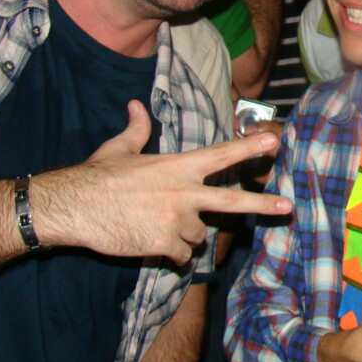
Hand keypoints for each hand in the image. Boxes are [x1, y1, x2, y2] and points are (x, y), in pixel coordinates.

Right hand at [35, 100, 292, 262]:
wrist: (74, 207)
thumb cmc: (97, 176)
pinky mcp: (164, 245)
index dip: (248, 149)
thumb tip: (135, 105)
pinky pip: (180, 255)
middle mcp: (183, 193)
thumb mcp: (120, 148)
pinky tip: (149, 242)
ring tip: (156, 224)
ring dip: (185, 235)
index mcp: (177, 167)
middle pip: (231, 201)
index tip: (272, 145)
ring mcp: (176, 221)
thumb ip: (137, 129)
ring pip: (198, 235)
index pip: (220, 155)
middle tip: (287, 207)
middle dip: (262, 204)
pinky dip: (170, 253)